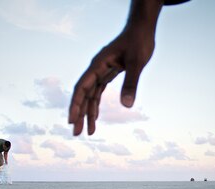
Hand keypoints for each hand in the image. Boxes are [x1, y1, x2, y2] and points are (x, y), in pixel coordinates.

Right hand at [68, 1, 160, 135]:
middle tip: (76, 134)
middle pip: (83, 95)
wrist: (142, 29)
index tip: (72, 120)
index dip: (76, 105)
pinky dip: (96, 105)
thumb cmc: (139, 41)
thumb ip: (131, 83)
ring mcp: (101, 71)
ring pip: (90, 96)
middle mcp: (96, 69)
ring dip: (88, 113)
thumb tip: (127, 106)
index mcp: (98, 65)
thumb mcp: (137, 62)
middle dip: (79, 114)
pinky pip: (98, 92)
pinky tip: (95, 117)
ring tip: (87, 132)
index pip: (82, 88)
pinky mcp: (108, 73)